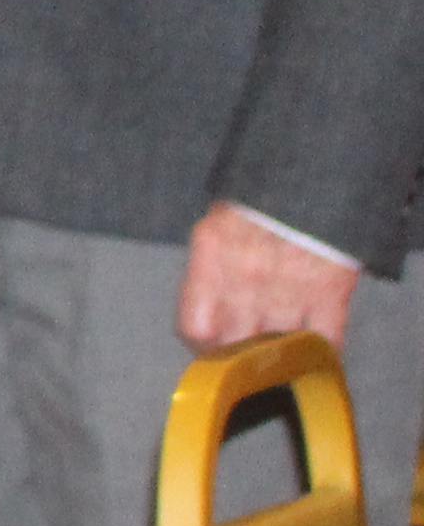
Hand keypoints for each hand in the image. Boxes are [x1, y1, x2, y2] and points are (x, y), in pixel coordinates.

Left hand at [178, 201, 364, 354]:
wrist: (314, 171)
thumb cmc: (260, 196)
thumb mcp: (219, 223)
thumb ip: (211, 264)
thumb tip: (207, 305)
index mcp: (211, 254)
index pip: (195, 326)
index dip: (202, 344)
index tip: (210, 347)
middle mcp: (246, 278)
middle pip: (235, 345)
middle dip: (239, 354)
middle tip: (245, 352)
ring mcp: (290, 288)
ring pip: (278, 348)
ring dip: (278, 354)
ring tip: (279, 352)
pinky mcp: (331, 291)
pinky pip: (324, 339)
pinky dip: (320, 351)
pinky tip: (315, 351)